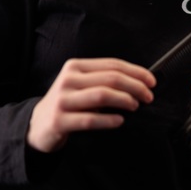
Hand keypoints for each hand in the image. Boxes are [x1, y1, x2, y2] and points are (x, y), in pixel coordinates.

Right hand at [27, 58, 155, 152]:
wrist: (38, 124)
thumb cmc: (68, 103)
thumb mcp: (82, 85)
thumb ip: (103, 80)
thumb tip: (140, 82)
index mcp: (75, 66)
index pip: (112, 65)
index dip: (136, 72)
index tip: (152, 81)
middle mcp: (68, 80)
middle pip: (110, 78)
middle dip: (135, 86)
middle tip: (148, 96)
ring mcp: (63, 100)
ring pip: (102, 95)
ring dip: (124, 100)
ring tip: (135, 106)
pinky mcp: (60, 120)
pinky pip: (90, 119)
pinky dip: (109, 120)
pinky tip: (120, 121)